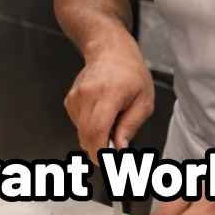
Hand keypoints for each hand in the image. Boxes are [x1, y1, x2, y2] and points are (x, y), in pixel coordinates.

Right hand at [64, 41, 153, 161]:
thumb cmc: (131, 73)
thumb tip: (120, 148)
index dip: (101, 152)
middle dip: (99, 151)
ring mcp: (76, 97)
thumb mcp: (144, 101)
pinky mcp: (70, 100)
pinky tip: (102, 115)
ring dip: (96, 138)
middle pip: (86, 135)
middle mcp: (87, 95)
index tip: (109, 163)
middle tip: (114, 153)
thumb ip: (130, 126)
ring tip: (113, 123)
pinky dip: (90, 128)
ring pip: (81, 132)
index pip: (97, 130)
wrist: (110, 51)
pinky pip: (78, 125)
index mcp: (108, 94)